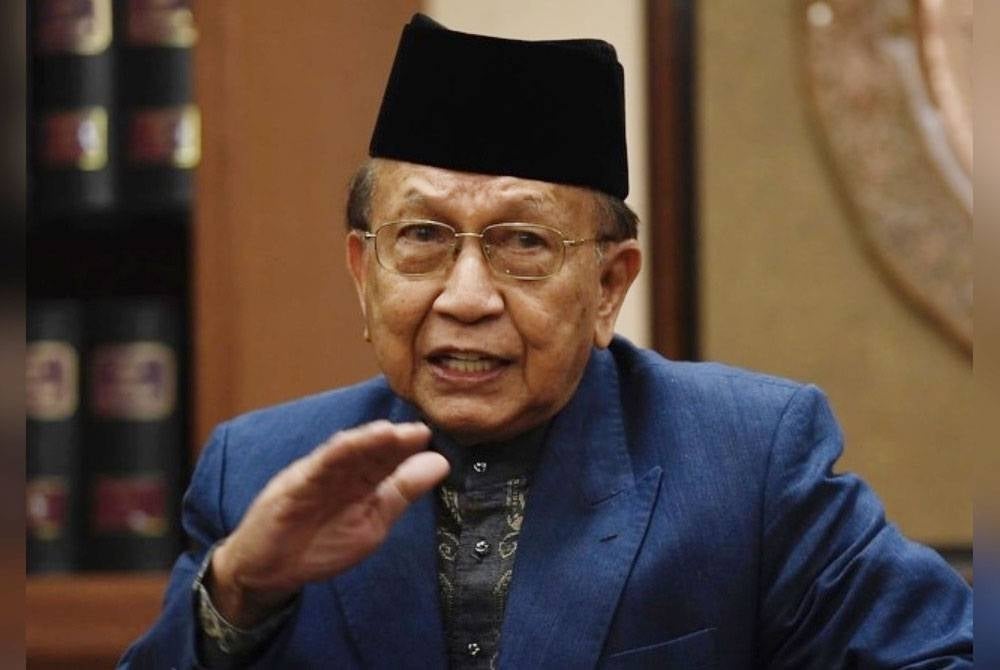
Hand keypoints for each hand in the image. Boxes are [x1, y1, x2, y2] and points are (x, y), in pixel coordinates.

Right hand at [208, 420, 448, 627]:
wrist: (270, 569)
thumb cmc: (320, 542)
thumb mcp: (373, 519)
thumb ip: (403, 491)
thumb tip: (440, 463)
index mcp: (361, 479)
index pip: (387, 459)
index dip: (407, 448)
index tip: (428, 436)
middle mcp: (341, 472)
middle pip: (369, 452)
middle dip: (391, 442)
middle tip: (417, 431)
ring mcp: (316, 478)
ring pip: (343, 455)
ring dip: (364, 442)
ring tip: (388, 433)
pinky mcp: (293, 489)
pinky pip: (315, 470)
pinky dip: (332, 457)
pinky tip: (348, 446)